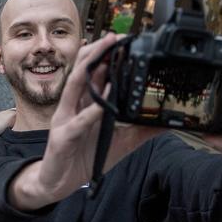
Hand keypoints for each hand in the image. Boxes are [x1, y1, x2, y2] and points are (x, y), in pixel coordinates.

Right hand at [9, 34, 163, 210]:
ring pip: (75, 86)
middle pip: (83, 71)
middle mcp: (73, 107)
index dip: (107, 55)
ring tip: (107, 51)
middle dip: (99, 52)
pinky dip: (93, 109)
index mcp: (84, 105)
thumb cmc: (82, 159)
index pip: (94, 73)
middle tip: (118, 37)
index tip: (126, 41)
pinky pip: (79, 121)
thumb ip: (139, 131)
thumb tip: (164, 122)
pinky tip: (105, 99)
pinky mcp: (62, 138)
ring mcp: (65, 120)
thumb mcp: (118, 143)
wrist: (57, 184)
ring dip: (91, 66)